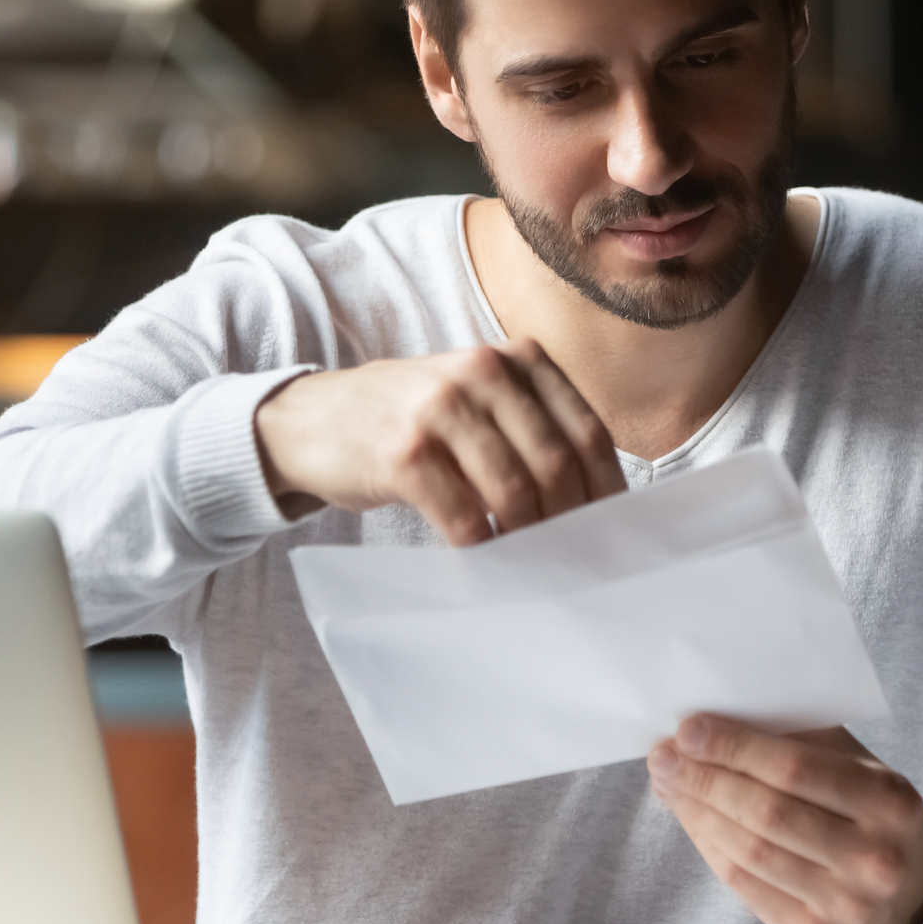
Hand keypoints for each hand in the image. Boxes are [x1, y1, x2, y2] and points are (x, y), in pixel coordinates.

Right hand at [254, 339, 627, 545]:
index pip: (589, 433)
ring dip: (528, 540)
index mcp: (517, 359)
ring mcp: (441, 408)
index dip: (606, 492)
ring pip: (515, 492)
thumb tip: (595, 506)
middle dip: (570, 523)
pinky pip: (463, 516)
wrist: (312, 419)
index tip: (610, 533)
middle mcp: (483, 373)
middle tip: (572, 562)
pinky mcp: (404, 452)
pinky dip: (482, 548)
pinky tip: (483, 561)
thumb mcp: (478, 399)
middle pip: (558, 465)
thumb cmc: (411, 421)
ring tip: (530, 564)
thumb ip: (534, 430)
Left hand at [648, 714, 922, 923]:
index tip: (688, 729)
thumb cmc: (873, 815)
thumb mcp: (859, 767)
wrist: (916, 898)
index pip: (795, 769)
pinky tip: (692, 820)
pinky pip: (744, 886)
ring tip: (669, 784)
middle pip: (766, 813)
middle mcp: (873, 857)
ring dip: (697, 813)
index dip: (734, 748)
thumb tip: (719, 722)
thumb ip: (802, 739)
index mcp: (888, 800)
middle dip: (704, 779)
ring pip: (749, 851)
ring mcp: (844, 903)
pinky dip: (709, 847)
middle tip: (664, 756)